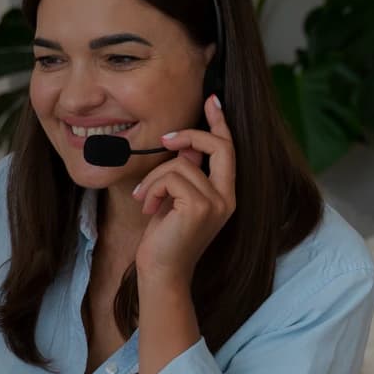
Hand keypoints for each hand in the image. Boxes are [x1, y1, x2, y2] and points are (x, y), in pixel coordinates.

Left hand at [133, 94, 236, 285]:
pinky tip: (147, 208)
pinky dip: (151, 188)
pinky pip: (170, 176)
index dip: (221, 123)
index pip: (228, 150)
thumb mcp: (176, 199)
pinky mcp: (199, 207)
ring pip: (180, 163)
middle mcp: (227, 197)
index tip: (213, 101)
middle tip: (165, 138)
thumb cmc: (164, 238)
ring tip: (145, 200)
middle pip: (218, 146)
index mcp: (225, 194)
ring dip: (154, 178)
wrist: (161, 273)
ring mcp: (216, 202)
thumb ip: (187, 173)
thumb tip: (185, 146)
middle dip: (190, 135)